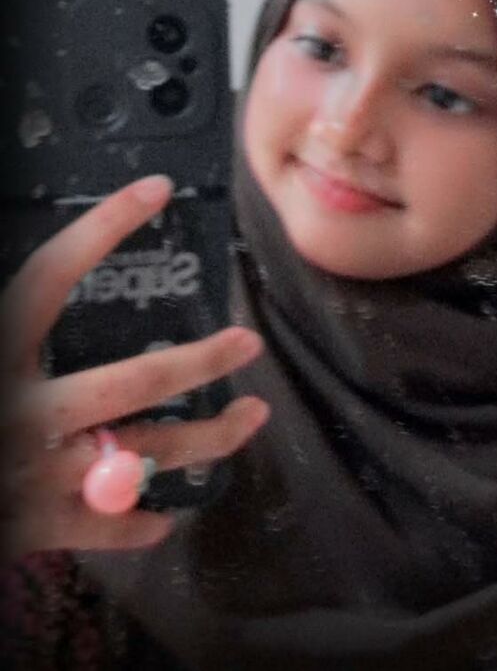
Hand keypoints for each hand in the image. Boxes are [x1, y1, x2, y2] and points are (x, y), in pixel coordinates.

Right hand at [0, 175, 268, 562]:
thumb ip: (11, 317)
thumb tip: (42, 285)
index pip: (53, 274)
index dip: (105, 227)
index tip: (156, 190)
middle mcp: (23, 410)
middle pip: (136, 378)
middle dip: (203, 359)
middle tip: (247, 341)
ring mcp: (38, 472)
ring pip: (148, 452)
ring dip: (210, 436)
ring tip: (252, 414)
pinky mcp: (38, 525)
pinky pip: (108, 525)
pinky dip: (140, 523)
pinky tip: (164, 516)